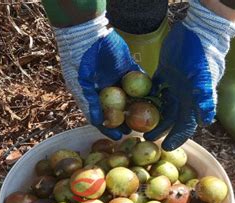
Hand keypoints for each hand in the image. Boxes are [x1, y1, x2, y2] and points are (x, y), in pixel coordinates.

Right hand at [54, 14, 139, 139]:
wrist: (87, 34)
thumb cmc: (78, 60)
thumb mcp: (80, 84)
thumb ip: (89, 103)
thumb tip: (98, 122)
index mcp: (94, 96)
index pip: (104, 116)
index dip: (111, 128)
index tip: (120, 136)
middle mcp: (108, 90)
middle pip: (121, 109)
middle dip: (129, 120)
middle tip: (139, 129)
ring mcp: (119, 79)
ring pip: (132, 97)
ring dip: (141, 107)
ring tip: (150, 118)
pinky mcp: (129, 67)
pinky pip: (141, 80)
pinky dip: (148, 88)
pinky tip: (155, 97)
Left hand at [144, 0, 234, 150]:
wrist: (197, 30)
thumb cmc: (201, 55)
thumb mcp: (203, 77)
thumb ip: (204, 98)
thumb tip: (206, 121)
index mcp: (193, 100)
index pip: (185, 125)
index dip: (176, 137)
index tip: (165, 147)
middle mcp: (183, 96)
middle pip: (170, 119)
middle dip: (159, 130)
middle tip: (144, 138)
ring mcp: (172, 86)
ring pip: (159, 107)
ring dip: (149, 116)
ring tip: (135, 124)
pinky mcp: (163, 75)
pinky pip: (152, 90)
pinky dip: (144, 97)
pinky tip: (133, 104)